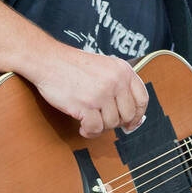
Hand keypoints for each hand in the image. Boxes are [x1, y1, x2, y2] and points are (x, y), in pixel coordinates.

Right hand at [28, 45, 148, 137]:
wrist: (49, 61)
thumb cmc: (74, 66)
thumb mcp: (105, 67)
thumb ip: (120, 87)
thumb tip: (134, 119)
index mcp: (123, 70)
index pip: (142, 99)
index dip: (138, 115)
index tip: (130, 123)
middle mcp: (116, 81)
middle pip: (128, 114)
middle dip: (116, 122)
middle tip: (103, 121)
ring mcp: (101, 93)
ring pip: (111, 123)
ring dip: (100, 127)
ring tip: (90, 121)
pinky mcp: (86, 105)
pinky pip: (95, 128)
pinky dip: (89, 132)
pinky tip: (82, 127)